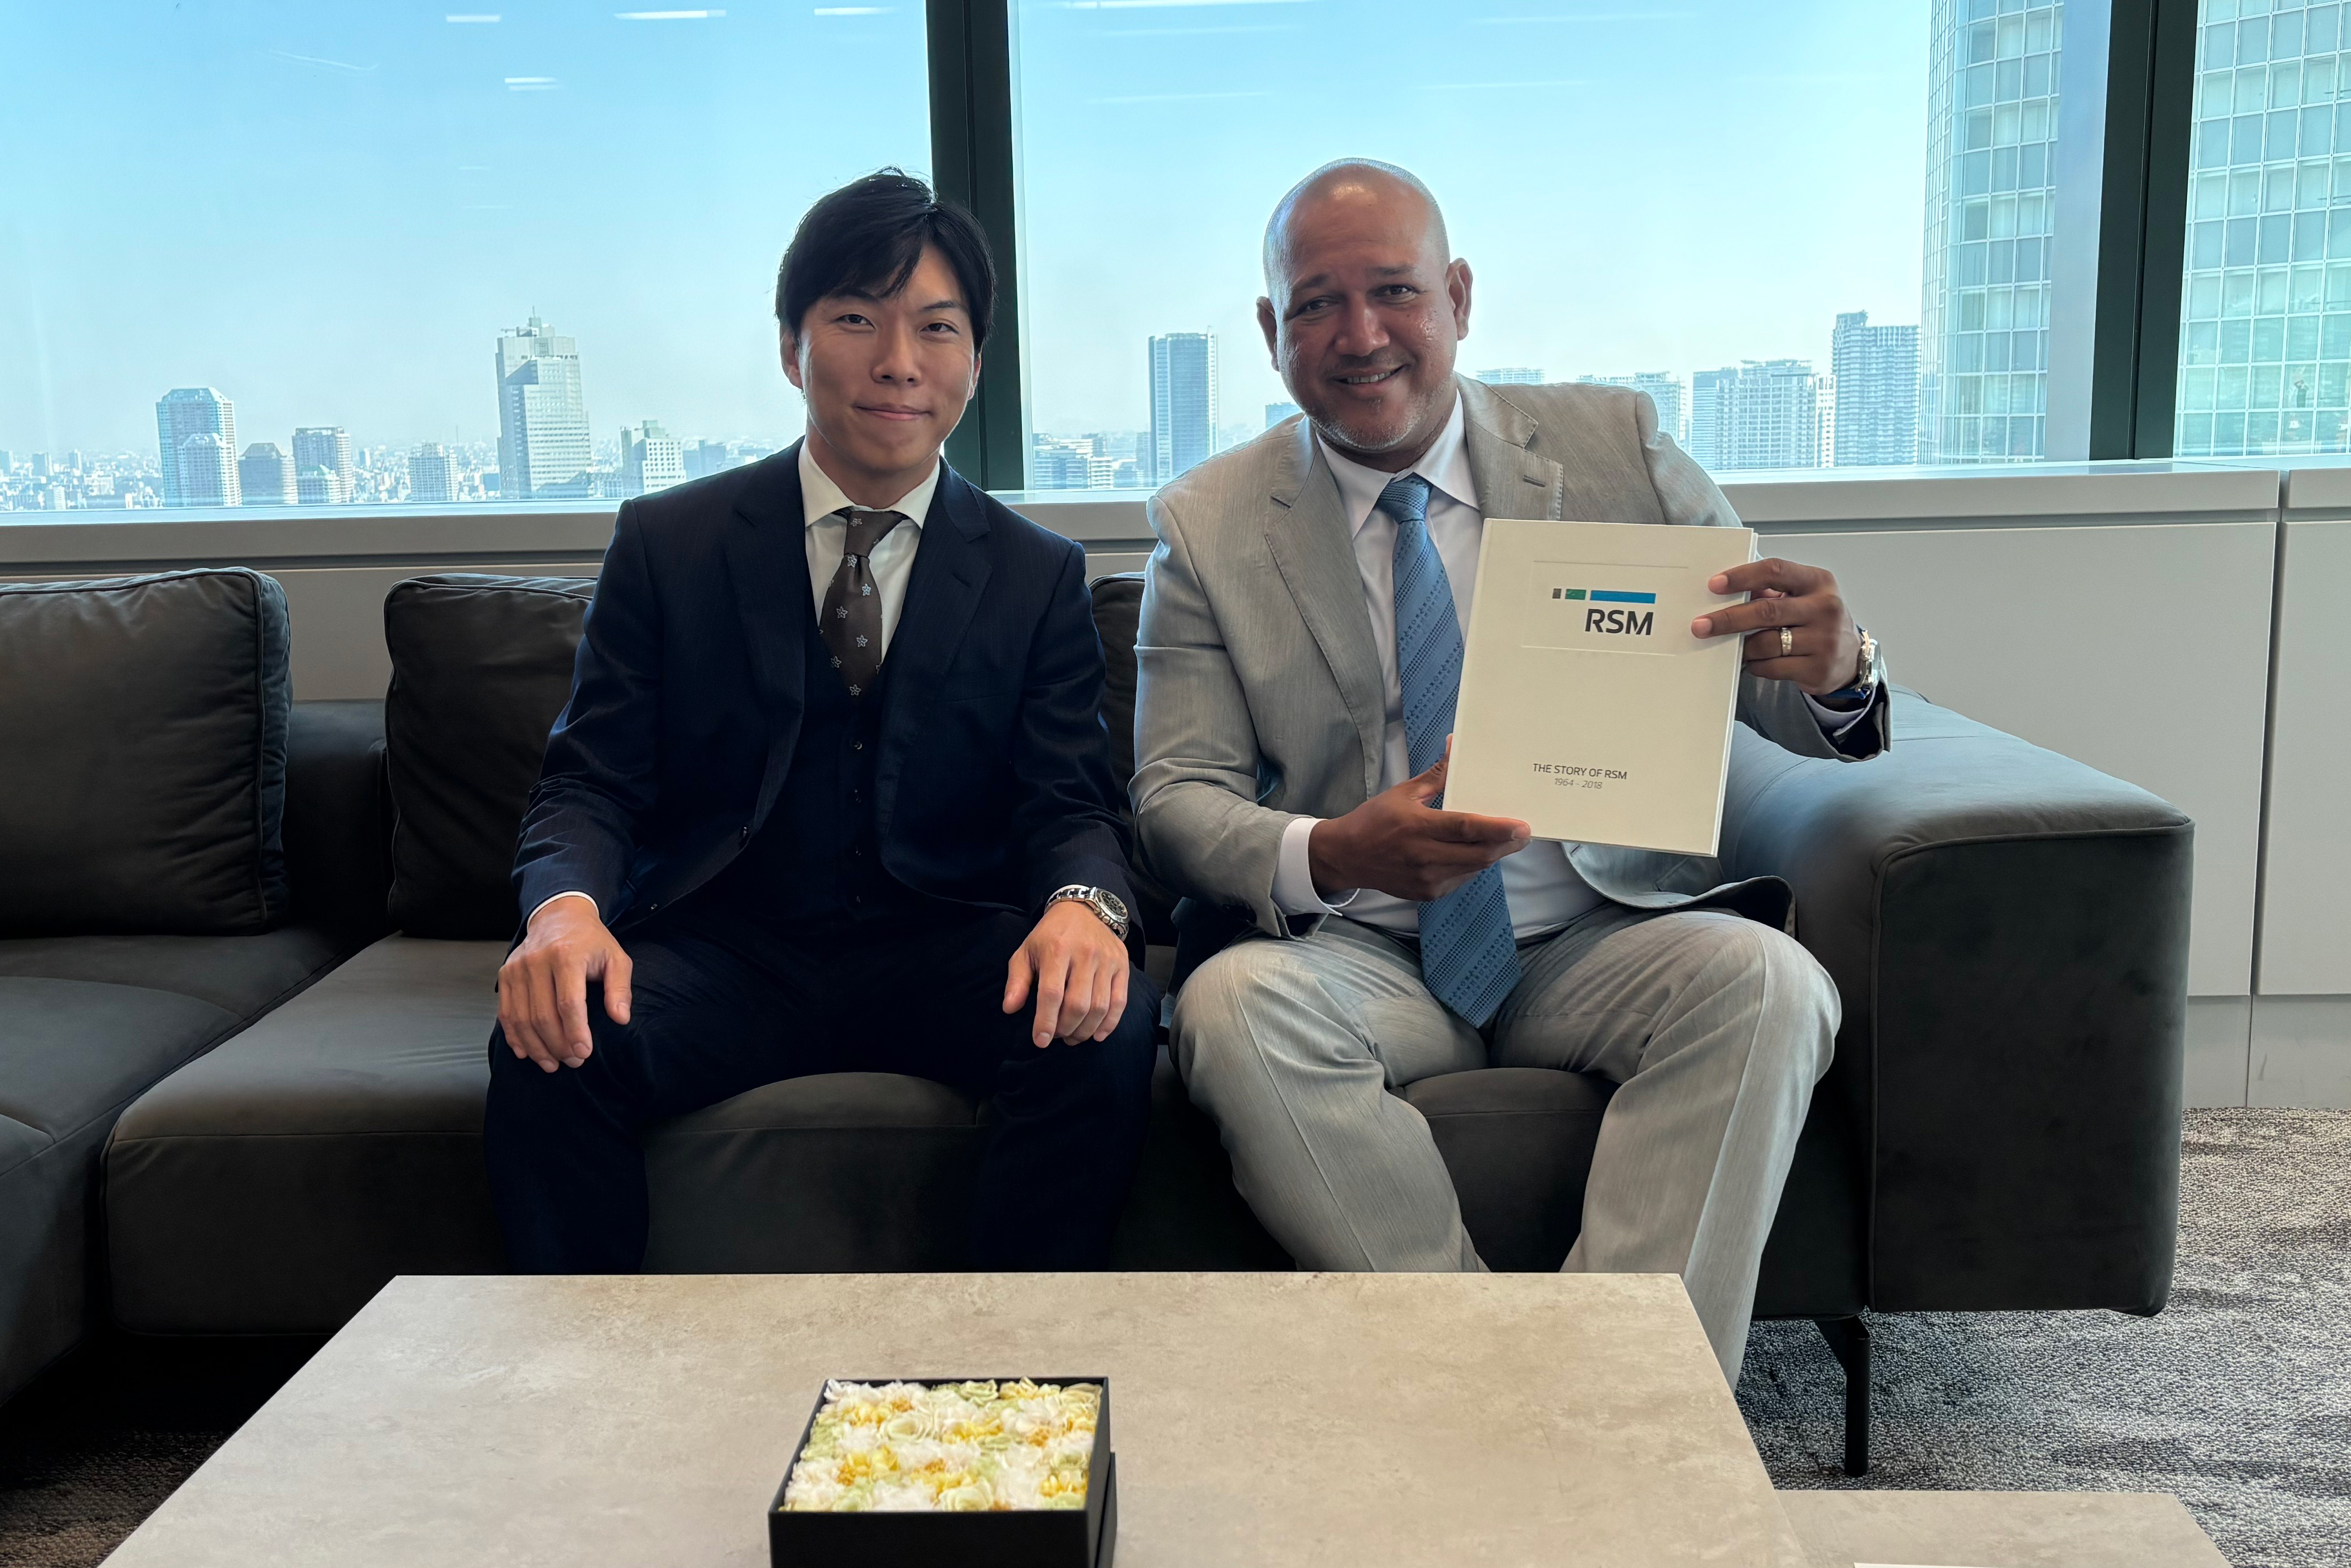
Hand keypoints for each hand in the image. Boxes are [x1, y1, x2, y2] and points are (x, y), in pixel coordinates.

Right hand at [497, 897, 632, 1072]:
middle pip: (543, 1015)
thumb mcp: (616, 958)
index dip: (575, 1032)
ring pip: (521, 1019)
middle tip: (573, 1061)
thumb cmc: (590, 941)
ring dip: (536, 1047)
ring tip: (552, 1063)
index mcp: (566, 955)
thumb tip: (620, 1018)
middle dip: (558, 1045)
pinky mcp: (505, 975)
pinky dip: (514, 1036)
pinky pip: (506, 1012)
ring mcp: (517, 968)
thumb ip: (620, 988)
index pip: (568, 1003)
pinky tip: (526, 1052)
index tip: (584, 1052)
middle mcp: (536, 961)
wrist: (559, 916)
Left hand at [1002, 900, 1130, 1048]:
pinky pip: (1120, 1001)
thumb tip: (1010, 1008)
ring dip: (1085, 1030)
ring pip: (1099, 1006)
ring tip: (1073, 1037)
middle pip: (1078, 1004)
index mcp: (1056, 949)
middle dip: (1066, 1028)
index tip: (1040, 1041)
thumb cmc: (1050, 936)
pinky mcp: (1122, 964)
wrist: (1082, 910)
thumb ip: (1017, 981)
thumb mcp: (1026, 952)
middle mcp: (1084, 953)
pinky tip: (1097, 1034)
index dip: (1045, 1021)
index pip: (1052, 993)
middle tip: (1057, 1036)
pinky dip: (1110, 1023)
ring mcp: (1106, 959)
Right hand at [1308, 740, 1529, 902]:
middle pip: (1479, 855)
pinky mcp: (1427, 893)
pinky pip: (1461, 878)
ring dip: (1490, 854)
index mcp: (1417, 827)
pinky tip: (1470, 853)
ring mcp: (1427, 879)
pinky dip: (1471, 865)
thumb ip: (1437, 775)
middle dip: (1506, 845)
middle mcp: (1424, 857)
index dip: (1497, 829)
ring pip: (1474, 868)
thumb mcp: (1404, 793)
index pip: (1465, 828)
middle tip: (1524, 834)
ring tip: (1502, 840)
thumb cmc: (1375, 820)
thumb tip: (1456, 746)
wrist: (1346, 856)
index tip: (1522, 826)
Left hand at [1690, 558, 1862, 696]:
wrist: (1849, 658)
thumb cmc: (1816, 620)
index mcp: (1818, 581)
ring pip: (1765, 643)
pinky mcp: (1817, 669)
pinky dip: (1755, 664)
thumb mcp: (1802, 595)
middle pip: (1765, 611)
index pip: (1775, 571)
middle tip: (1701, 625)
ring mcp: (1824, 640)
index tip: (1714, 585)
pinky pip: (1771, 667)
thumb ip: (1770, 589)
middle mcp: (1825, 608)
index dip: (1742, 576)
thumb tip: (1724, 590)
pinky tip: (1753, 661)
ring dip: (1742, 646)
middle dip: (1728, 618)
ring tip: (1733, 646)